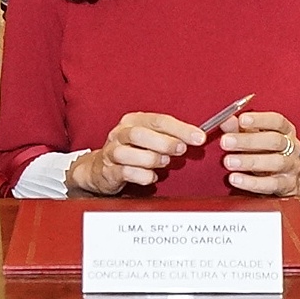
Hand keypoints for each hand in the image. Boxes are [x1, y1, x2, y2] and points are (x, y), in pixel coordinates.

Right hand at [66, 112, 206, 194]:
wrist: (100, 169)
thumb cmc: (132, 151)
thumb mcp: (150, 137)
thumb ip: (170, 135)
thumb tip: (196, 137)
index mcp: (133, 121)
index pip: (158, 120)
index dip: (180, 129)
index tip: (198, 137)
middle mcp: (120, 134)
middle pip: (140, 134)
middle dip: (164, 142)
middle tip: (181, 149)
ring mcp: (112, 152)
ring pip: (128, 153)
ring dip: (151, 158)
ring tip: (165, 162)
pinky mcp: (109, 171)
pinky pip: (125, 173)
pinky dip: (142, 176)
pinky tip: (152, 177)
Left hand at [217, 109, 299, 197]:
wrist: (289, 179)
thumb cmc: (269, 153)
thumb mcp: (255, 138)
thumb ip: (239, 129)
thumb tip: (225, 120)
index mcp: (285, 131)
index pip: (277, 121)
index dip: (260, 120)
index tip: (242, 120)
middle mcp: (291, 147)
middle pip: (274, 141)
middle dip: (248, 141)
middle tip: (226, 142)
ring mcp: (290, 167)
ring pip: (275, 162)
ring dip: (249, 161)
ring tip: (229, 161)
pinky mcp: (286, 185)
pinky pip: (271, 184)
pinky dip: (252, 182)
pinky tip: (236, 178)